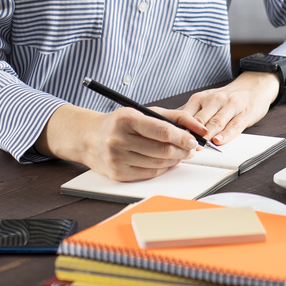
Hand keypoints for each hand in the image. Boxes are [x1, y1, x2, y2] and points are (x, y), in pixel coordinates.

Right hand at [36, 103, 208, 181]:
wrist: (88, 138)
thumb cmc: (119, 123)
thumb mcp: (142, 111)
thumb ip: (172, 117)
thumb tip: (197, 128)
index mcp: (126, 119)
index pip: (162, 131)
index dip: (182, 137)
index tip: (194, 139)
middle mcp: (119, 139)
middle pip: (162, 150)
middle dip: (183, 150)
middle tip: (192, 148)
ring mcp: (117, 159)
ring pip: (158, 163)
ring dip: (175, 160)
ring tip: (182, 154)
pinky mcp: (118, 174)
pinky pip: (149, 174)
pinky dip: (163, 168)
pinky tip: (168, 162)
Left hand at [180, 71, 279, 144]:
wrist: (253, 87)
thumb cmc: (226, 98)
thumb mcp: (205, 100)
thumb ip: (189, 113)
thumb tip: (168, 125)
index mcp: (200, 98)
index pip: (186, 114)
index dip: (179, 128)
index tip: (172, 140)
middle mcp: (214, 100)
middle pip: (200, 119)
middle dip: (192, 134)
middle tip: (184, 147)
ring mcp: (230, 106)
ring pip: (216, 122)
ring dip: (206, 136)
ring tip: (199, 147)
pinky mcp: (244, 113)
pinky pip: (233, 126)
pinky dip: (225, 135)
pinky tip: (218, 142)